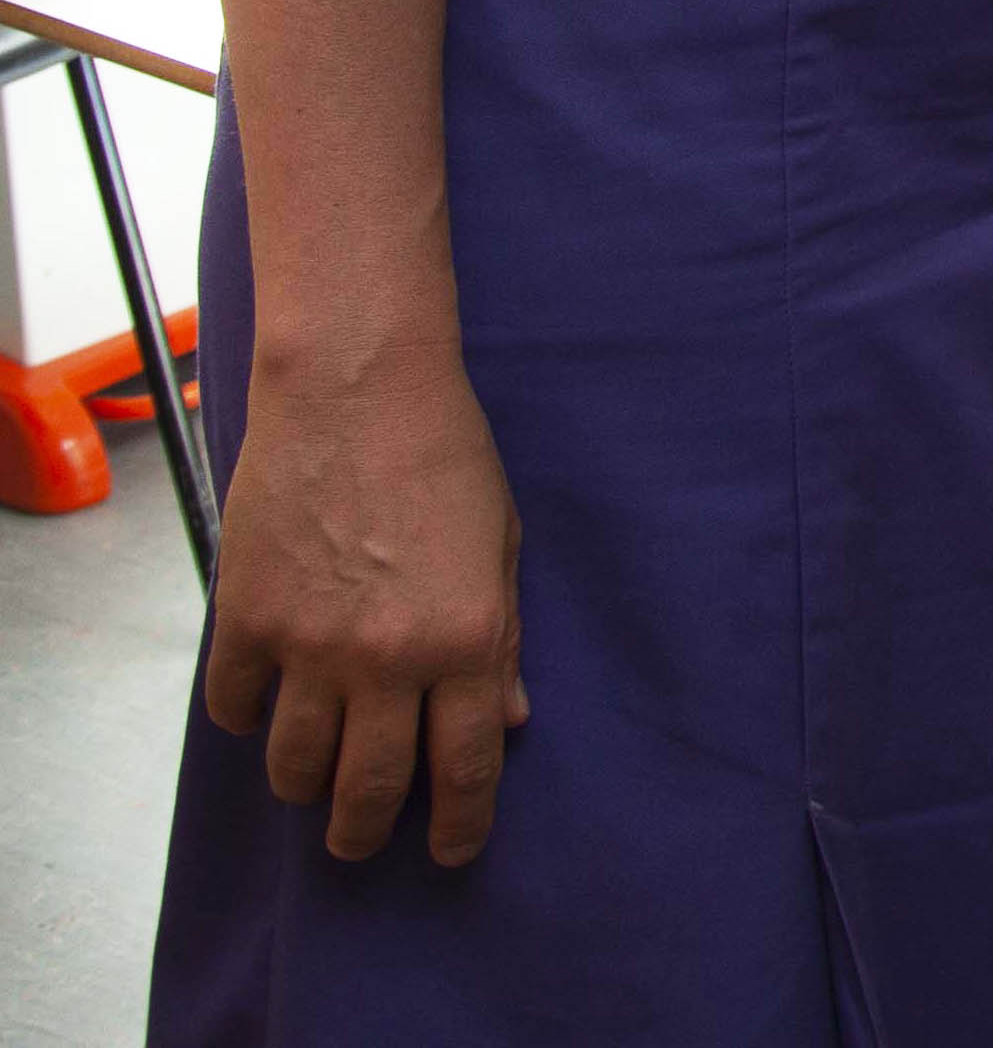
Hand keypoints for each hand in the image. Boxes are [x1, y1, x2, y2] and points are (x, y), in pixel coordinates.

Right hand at [201, 358, 525, 865]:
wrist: (358, 388)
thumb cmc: (445, 456)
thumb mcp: (501, 548)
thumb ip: (501, 641)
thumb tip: (508, 721)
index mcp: (466, 640)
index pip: (464, 766)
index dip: (459, 824)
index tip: (452, 852)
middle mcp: (387, 656)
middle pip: (369, 788)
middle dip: (365, 832)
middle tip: (361, 842)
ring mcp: (310, 642)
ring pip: (295, 765)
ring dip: (305, 789)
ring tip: (314, 787)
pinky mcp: (247, 618)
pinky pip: (235, 706)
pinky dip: (245, 722)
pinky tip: (261, 714)